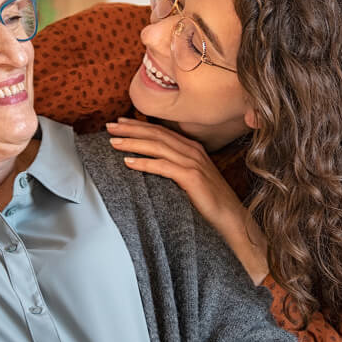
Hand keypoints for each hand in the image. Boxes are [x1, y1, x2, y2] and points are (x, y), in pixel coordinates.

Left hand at [107, 117, 268, 283]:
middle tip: (109, 127)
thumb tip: (149, 164)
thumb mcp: (190, 178)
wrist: (231, 219)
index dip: (139, 125)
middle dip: (130, 129)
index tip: (120, 123)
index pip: (160, 131)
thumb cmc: (209, 202)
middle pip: (156, 134)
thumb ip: (174, 167)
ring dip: (133, 142)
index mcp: (191, 148)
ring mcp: (193, 162)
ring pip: (157, 146)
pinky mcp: (192, 177)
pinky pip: (162, 166)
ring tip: (113, 142)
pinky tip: (128, 162)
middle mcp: (192, 150)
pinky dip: (144, 163)